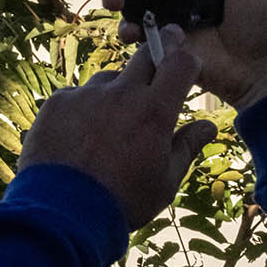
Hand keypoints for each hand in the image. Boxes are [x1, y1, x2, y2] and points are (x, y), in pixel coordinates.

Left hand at [19, 27, 213, 233]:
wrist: (62, 214)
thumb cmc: (123, 201)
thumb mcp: (165, 181)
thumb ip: (187, 147)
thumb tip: (209, 126)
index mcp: (155, 111)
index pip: (179, 64)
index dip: (186, 58)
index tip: (186, 61)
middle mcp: (122, 94)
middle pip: (144, 57)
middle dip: (156, 53)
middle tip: (159, 57)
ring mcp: (86, 95)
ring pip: (109, 79)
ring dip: (116, 92)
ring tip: (110, 126)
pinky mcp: (58, 102)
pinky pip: (77, 96)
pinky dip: (83, 109)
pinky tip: (79, 137)